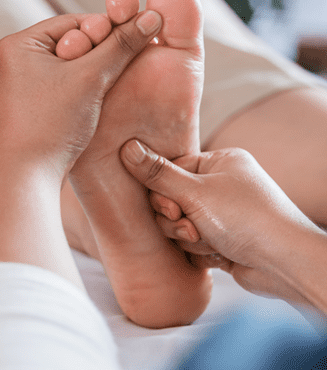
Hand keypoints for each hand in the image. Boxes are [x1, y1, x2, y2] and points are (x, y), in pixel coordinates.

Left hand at [0, 12, 160, 178]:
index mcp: (16, 45)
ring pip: (64, 70)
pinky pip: (55, 91)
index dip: (107, 30)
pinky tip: (95, 105)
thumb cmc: (50, 126)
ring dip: (89, 76)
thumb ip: (122, 45)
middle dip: (98, 54)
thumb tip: (152, 16)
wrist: (24, 179)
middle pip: (68, 46)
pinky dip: (76, 94)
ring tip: (111, 86)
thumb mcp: (92, 79)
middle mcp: (7, 63)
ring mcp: (11, 89)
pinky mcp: (19, 111)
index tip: (134, 40)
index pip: (72, 24)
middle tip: (127, 63)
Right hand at [120, 140, 323, 304]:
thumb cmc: (246, 219)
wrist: (285, 264)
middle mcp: (222, 185)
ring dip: (190, 238)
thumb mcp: (195, 193)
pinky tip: (221, 254)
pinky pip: (193, 244)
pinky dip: (202, 251)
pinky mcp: (223, 239)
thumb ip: (157, 174)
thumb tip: (127, 148)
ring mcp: (223, 214)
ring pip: (180, 224)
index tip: (172, 209)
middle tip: (192, 228)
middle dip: (178, 220)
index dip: (164, 193)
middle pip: (172, 199)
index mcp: (220, 163)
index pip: (172, 170)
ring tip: (211, 242)